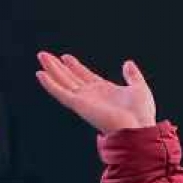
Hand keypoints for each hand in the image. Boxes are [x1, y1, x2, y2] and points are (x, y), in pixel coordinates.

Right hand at [35, 52, 157, 134]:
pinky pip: (61, 93)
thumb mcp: (139, 87)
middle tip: (45, 55)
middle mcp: (91, 95)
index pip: (85, 76)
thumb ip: (132, 75)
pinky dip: (50, 84)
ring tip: (41, 57)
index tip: (66, 57)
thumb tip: (128, 63)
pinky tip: (40, 74)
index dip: (75, 67)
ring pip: (63, 82)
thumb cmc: (141, 114)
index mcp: (104, 91)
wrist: (138, 128)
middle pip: (70, 78)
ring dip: (51, 70)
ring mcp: (84, 100)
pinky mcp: (79, 105)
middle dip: (58, 66)